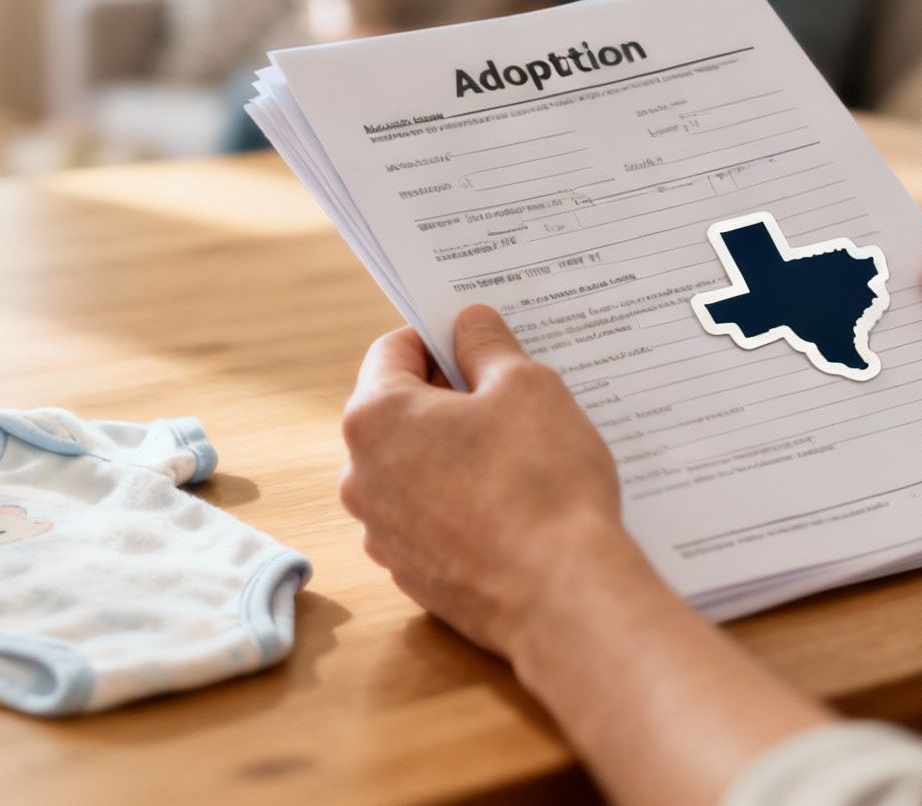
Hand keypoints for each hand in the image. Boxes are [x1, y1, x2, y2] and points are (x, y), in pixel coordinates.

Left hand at [339, 304, 640, 655]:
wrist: (561, 596)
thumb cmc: (542, 483)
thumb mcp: (527, 388)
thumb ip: (488, 346)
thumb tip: (470, 324)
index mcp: (375, 418)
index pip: (393, 350)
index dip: (440, 337)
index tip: (480, 342)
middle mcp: (361, 476)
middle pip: (399, 411)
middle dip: (450, 397)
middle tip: (510, 396)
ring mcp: (382, 532)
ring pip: (414, 467)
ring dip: (456, 452)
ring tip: (519, 454)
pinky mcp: (411, 574)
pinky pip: (430, 518)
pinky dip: (462, 503)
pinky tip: (513, 505)